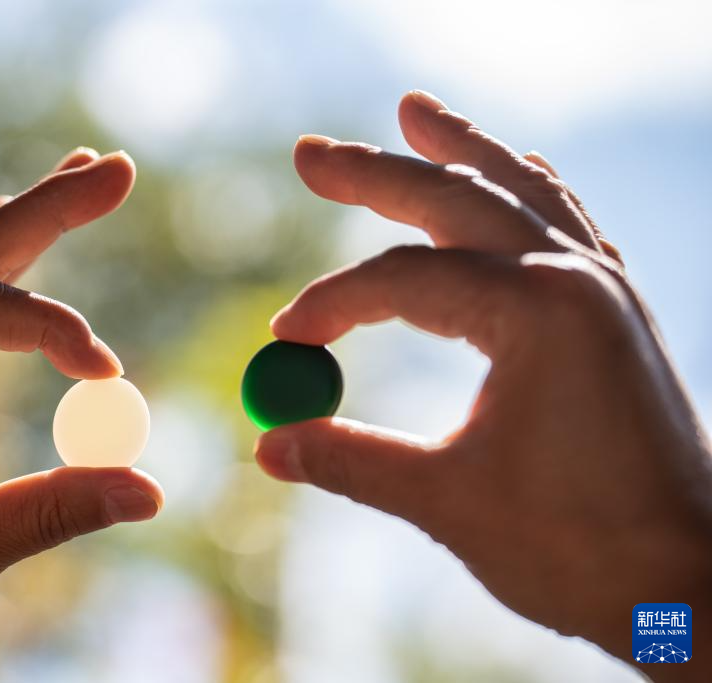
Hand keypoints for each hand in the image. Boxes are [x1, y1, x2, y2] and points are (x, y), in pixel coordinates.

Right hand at [255, 91, 711, 678]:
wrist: (693, 587)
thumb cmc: (579, 549)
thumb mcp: (448, 502)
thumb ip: (351, 460)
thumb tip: (268, 445)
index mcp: (538, 312)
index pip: (403, 281)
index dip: (332, 305)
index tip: (284, 341)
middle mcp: (577, 277)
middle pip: (454, 200)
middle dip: (374, 174)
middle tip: (307, 154)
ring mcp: (606, 287)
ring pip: (518, 190)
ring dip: (459, 151)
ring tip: (415, 111)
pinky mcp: (618, 310)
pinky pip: (567, 220)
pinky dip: (526, 187)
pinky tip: (514, 168)